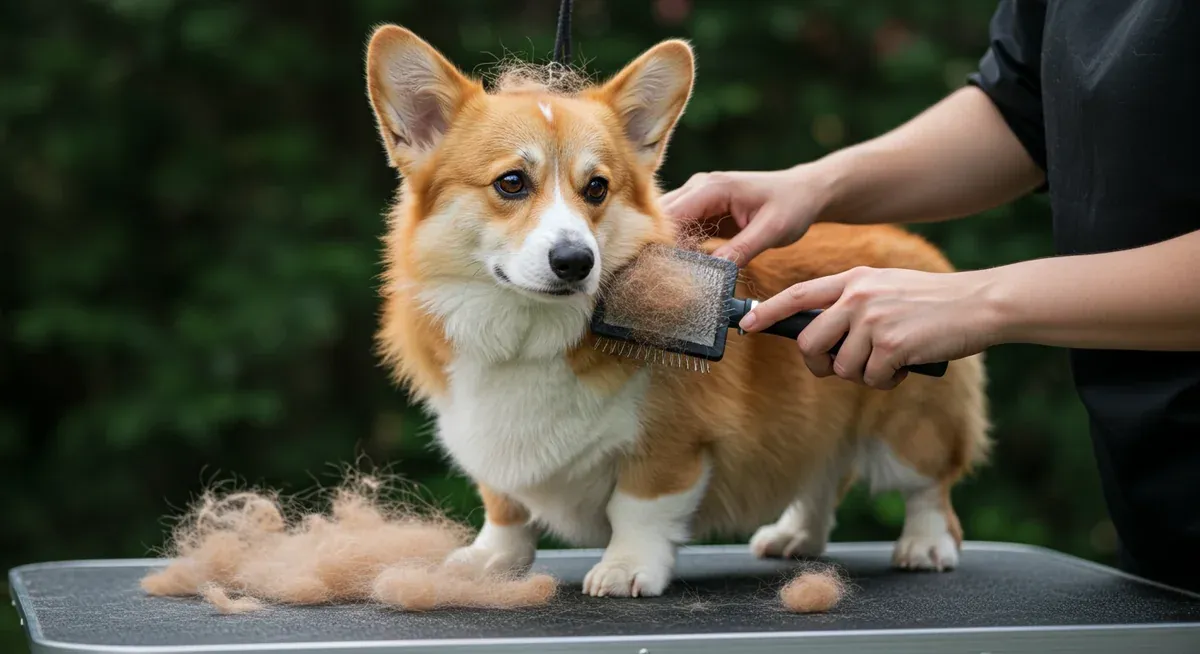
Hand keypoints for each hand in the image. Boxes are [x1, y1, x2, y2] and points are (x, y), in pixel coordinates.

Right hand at [659, 164, 831, 264]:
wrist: (804, 193)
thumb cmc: (792, 205)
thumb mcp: (771, 230)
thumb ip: (741, 250)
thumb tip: (713, 272)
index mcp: (713, 187)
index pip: (670, 214)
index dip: (660, 242)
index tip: (659, 270)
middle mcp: (699, 187)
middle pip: (660, 218)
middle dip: (658, 247)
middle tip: (658, 278)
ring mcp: (698, 197)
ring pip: (667, 224)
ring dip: (667, 249)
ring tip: (669, 276)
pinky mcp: (702, 210)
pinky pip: (680, 230)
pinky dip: (679, 249)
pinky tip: (683, 269)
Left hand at [738, 266, 1000, 388]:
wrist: (978, 304)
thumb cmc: (933, 303)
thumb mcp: (886, 288)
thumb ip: (852, 304)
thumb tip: (820, 339)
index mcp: (853, 280)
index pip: (798, 296)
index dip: (768, 311)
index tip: (745, 323)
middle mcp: (857, 297)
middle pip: (810, 343)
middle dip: (823, 365)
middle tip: (844, 368)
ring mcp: (872, 320)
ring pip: (843, 367)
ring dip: (865, 375)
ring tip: (890, 361)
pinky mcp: (891, 345)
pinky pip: (872, 378)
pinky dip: (887, 381)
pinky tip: (906, 366)